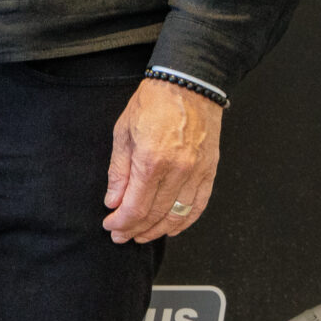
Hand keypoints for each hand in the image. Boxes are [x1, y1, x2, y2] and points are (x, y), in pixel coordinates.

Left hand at [103, 77, 221, 242]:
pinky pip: (199, 205)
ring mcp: (198, 172)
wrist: (188, 85)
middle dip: (135, 229)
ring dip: (159, 230)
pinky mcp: (210, 171)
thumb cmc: (152, 103)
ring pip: (179, 215)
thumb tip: (113, 201)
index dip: (122, 222)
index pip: (136, 206)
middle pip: (156, 214)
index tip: (111, 226)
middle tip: (121, 236)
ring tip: (142, 235)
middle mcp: (178, 170)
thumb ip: (118, 171)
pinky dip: (185, 221)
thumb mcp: (123, 133)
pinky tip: (172, 227)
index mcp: (151, 160)